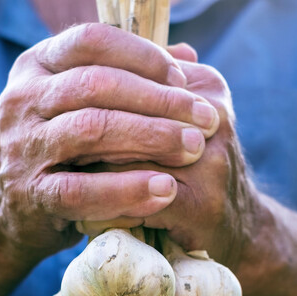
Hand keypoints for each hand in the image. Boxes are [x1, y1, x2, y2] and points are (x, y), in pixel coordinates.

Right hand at [0, 24, 219, 266]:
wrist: (6, 213)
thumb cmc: (61, 153)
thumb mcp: (82, 107)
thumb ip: (128, 80)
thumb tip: (188, 57)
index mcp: (36, 66)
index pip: (92, 42)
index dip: (143, 56)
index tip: (184, 80)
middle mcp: (21, 99)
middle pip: (96, 84)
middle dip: (159, 101)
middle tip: (206, 120)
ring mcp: (21, 147)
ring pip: (90, 130)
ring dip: (150, 138)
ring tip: (193, 150)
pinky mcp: (28, 195)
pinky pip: (80, 191)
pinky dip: (126, 190)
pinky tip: (164, 191)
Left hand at [79, 45, 261, 270]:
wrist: (239, 233)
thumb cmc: (194, 175)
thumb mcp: (178, 126)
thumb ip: (147, 94)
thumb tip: (90, 60)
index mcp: (205, 87)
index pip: (131, 77)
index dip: (92, 98)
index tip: (63, 117)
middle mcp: (212, 116)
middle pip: (124, 111)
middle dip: (86, 134)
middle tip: (57, 152)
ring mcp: (209, 161)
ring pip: (126, 155)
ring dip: (91, 172)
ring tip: (69, 184)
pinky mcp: (201, 204)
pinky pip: (136, 197)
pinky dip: (109, 207)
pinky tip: (88, 218)